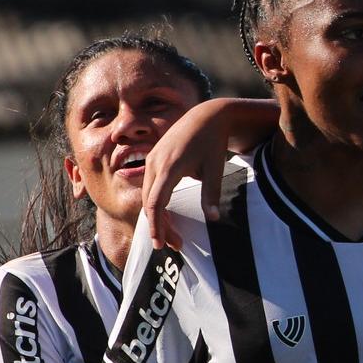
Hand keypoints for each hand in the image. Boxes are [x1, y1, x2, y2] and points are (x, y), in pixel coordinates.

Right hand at [141, 100, 243, 250]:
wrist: (206, 116)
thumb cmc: (213, 142)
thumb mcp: (215, 168)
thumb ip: (211, 194)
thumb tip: (213, 219)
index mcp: (169, 167)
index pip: (155, 204)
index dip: (157, 227)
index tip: (161, 244)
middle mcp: (154, 164)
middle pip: (149, 204)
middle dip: (160, 227)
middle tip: (175, 245)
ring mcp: (151, 160)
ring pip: (147, 196)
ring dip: (158, 217)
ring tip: (174, 235)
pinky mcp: (153, 159)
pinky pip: (150, 187)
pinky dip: (156, 204)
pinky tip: (168, 216)